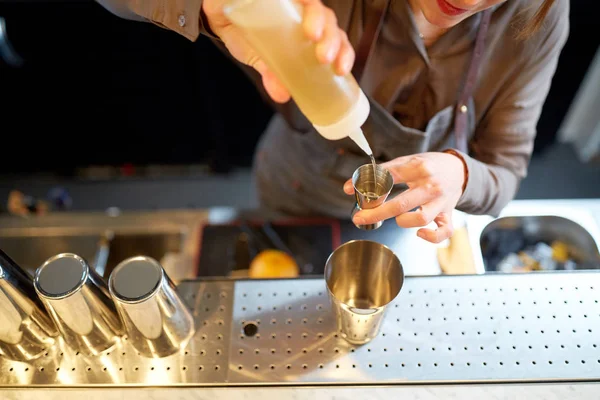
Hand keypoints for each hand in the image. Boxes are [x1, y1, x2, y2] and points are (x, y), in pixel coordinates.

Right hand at [202, 0, 354, 102]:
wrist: (216, 13)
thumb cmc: (245, 33)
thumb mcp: (260, 58)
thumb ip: (273, 74)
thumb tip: (283, 95)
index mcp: (309, 29)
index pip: (335, 38)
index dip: (344, 52)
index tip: (341, 69)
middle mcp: (304, 10)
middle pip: (329, 20)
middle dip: (331, 39)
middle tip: (324, 57)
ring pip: (314, 3)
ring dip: (316, 18)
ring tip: (312, 35)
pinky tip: (294, 4)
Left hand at [343, 152, 466, 242]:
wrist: (459, 170)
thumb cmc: (428, 166)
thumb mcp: (406, 161)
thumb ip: (381, 173)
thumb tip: (349, 187)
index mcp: (417, 168)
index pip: (389, 177)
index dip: (368, 186)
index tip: (351, 193)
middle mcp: (430, 185)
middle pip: (401, 203)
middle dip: (377, 213)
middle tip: (359, 218)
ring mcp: (441, 201)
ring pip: (421, 218)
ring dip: (403, 221)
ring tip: (397, 218)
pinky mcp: (448, 214)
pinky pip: (444, 231)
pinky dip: (432, 236)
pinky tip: (420, 234)